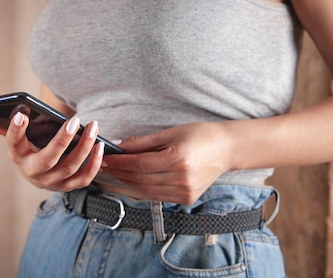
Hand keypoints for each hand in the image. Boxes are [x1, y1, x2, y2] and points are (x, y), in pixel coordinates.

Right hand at [0, 112, 104, 190]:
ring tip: (93, 127)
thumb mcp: (17, 140)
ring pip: (70, 167)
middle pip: (49, 158)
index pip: (14, 143)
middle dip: (62, 139)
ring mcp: (52, 182)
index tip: (22, 112)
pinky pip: (84, 178)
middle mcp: (34, 172)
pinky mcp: (68, 187)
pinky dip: (94, 163)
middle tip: (75, 120)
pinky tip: (100, 145)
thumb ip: (6, 128)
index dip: (16, 129)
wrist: (38, 176)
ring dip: (84, 147)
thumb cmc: (29, 150)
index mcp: (18, 156)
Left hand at [102, 122, 232, 203]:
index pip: (139, 164)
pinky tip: (134, 180)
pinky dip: (143, 188)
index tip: (105, 157)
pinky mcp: (186, 199)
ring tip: (116, 172)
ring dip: (128, 181)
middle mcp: (182, 179)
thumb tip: (118, 146)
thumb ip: (142, 142)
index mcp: (178, 159)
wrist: (227, 149)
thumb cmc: (200, 135)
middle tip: (105, 164)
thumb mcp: (170, 132)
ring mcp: (185, 192)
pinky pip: (157, 196)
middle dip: (120, 172)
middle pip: (141, 178)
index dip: (119, 162)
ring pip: (146, 190)